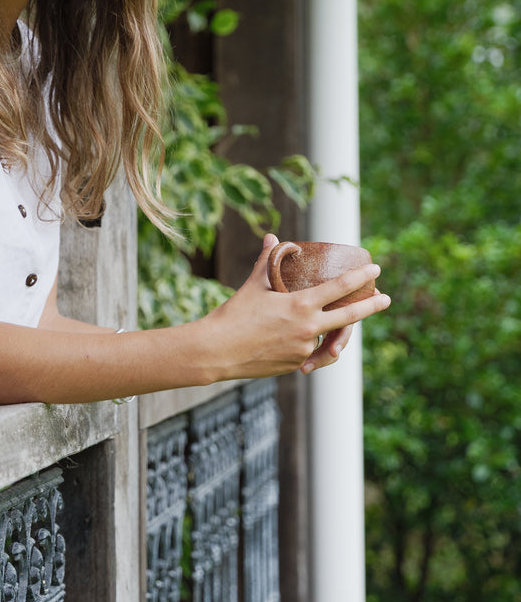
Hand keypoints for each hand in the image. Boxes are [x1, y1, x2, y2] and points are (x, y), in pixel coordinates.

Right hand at [201, 233, 390, 381]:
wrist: (217, 351)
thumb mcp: (253, 285)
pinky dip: (311, 345)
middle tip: (385, 298)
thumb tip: (272, 237)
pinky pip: (312, 353)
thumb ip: (267, 261)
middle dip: (371, 306)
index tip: (375, 270)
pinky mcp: (297, 364)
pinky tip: (303, 341)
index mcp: (300, 305)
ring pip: (328, 337)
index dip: (361, 277)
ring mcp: (304, 348)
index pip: (340, 287)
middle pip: (350, 316)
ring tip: (341, 327)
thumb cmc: (234, 314)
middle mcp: (308, 328)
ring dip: (335, 332)